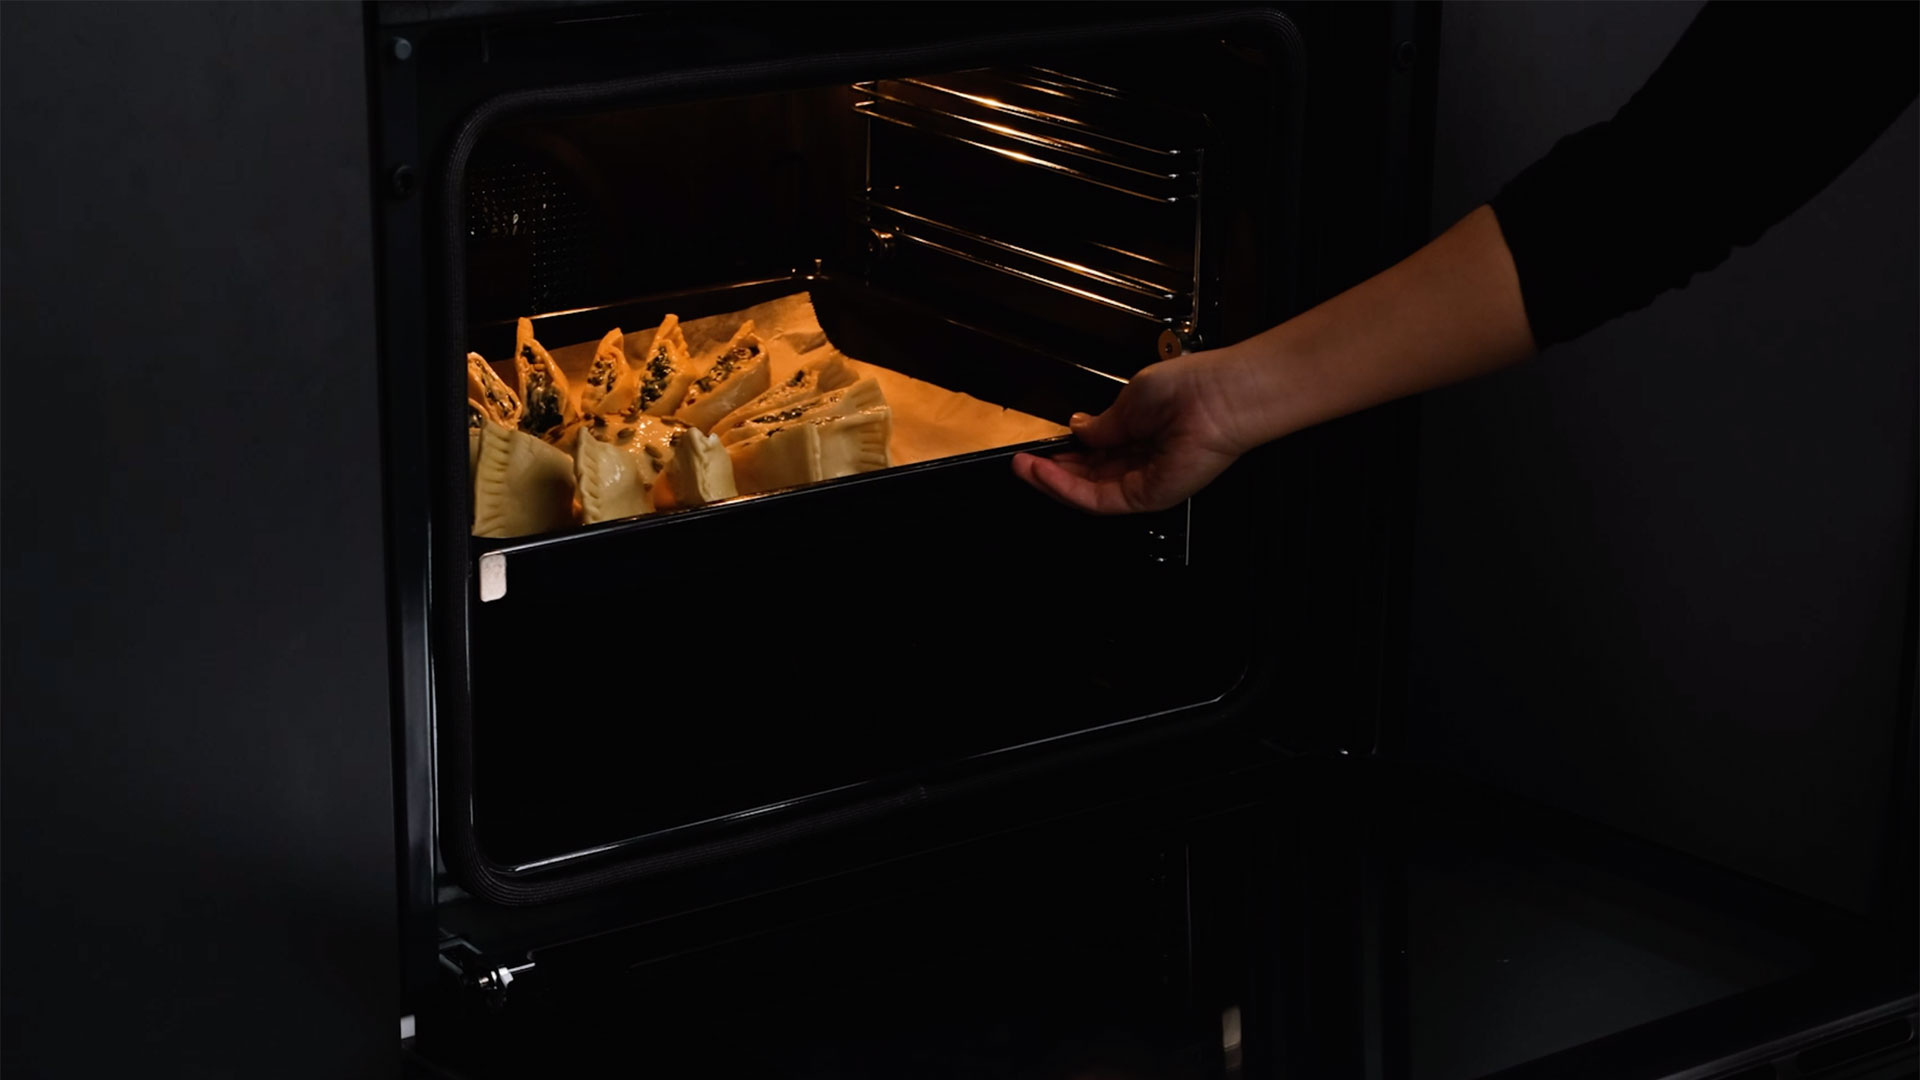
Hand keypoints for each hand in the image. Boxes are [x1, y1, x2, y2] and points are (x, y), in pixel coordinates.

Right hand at [1011, 350, 1249, 513]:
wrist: (1218, 397)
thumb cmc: (1189, 388)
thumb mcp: (1131, 399)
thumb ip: (1102, 422)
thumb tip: (1077, 427)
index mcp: (1140, 434)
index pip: (1095, 453)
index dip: (1064, 452)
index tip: (1039, 447)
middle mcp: (1142, 461)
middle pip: (1087, 477)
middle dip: (1052, 470)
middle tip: (1022, 462)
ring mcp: (1145, 482)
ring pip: (1087, 492)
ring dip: (1051, 481)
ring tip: (1023, 467)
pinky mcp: (1146, 496)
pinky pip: (1097, 499)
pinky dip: (1066, 488)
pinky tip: (1044, 472)